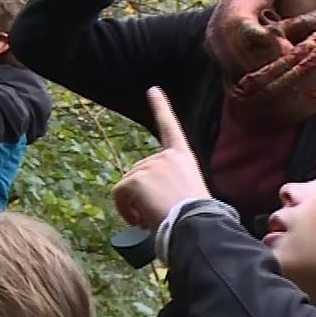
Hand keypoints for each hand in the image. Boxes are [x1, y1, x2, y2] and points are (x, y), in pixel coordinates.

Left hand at [112, 87, 210, 228]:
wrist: (196, 225)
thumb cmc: (196, 218)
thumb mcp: (187, 192)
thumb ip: (169, 185)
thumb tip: (148, 201)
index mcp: (183, 157)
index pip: (170, 127)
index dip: (161, 107)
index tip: (152, 90)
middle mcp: (166, 156)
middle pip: (139, 173)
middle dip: (141, 195)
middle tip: (159, 213)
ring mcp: (150, 165)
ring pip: (128, 186)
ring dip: (134, 205)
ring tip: (154, 217)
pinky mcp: (136, 179)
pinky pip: (119, 195)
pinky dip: (125, 210)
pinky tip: (140, 220)